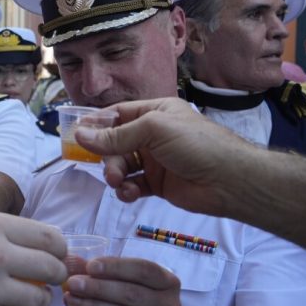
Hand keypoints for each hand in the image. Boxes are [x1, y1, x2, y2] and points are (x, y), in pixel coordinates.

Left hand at [62, 257, 182, 305]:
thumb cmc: (138, 304)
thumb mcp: (127, 283)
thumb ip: (101, 271)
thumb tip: (72, 261)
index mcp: (167, 282)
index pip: (144, 269)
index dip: (116, 266)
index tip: (90, 266)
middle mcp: (169, 305)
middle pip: (131, 293)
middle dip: (98, 287)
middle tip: (73, 284)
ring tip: (70, 299)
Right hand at [74, 97, 252, 215]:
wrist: (229, 181)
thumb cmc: (195, 144)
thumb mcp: (153, 130)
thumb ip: (115, 136)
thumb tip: (79, 135)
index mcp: (155, 112)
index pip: (118, 114)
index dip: (96, 124)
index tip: (75, 135)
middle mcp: (153, 135)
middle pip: (115, 143)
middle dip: (107, 156)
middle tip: (109, 169)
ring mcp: (155, 160)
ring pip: (121, 165)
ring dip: (115, 174)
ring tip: (119, 183)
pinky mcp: (157, 184)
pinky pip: (132, 185)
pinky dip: (126, 190)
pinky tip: (129, 193)